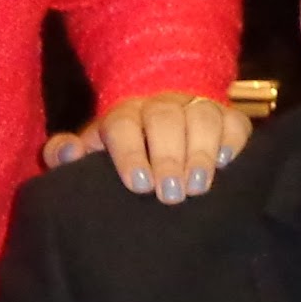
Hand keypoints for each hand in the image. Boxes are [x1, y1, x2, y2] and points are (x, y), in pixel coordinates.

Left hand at [44, 93, 251, 204]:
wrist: (158, 127)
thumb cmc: (123, 153)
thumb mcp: (94, 153)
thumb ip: (68, 153)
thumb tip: (65, 153)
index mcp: (124, 115)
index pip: (122, 125)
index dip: (130, 152)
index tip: (139, 184)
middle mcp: (160, 106)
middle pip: (164, 118)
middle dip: (168, 155)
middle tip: (171, 195)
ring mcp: (195, 108)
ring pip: (201, 115)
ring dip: (201, 151)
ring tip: (199, 187)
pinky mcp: (227, 118)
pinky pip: (234, 121)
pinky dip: (233, 140)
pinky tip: (227, 163)